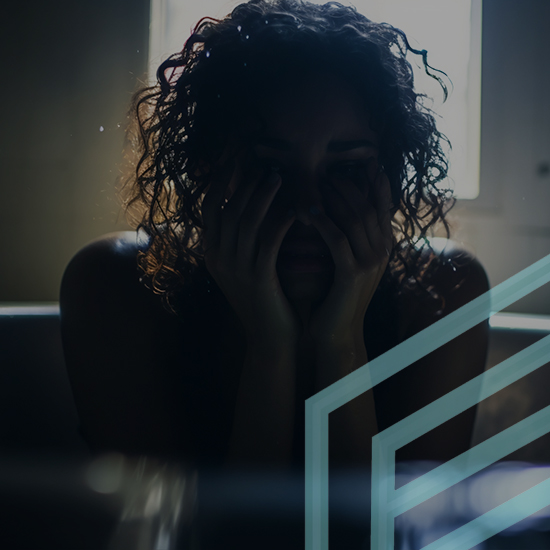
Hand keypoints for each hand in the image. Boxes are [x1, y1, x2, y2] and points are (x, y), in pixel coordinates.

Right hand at [201, 152, 300, 347]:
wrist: (270, 339)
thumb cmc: (264, 300)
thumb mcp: (246, 269)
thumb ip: (243, 242)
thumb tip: (251, 208)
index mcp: (213, 255)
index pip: (210, 210)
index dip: (220, 183)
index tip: (234, 162)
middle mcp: (219, 260)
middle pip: (228, 211)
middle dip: (244, 184)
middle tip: (263, 165)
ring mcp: (236, 270)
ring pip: (246, 223)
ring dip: (262, 197)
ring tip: (278, 177)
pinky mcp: (258, 279)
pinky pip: (267, 243)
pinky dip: (279, 224)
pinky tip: (293, 211)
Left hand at [306, 158, 392, 349]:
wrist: (337, 333)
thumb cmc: (337, 296)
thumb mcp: (349, 263)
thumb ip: (351, 239)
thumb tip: (339, 210)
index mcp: (383, 248)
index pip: (382, 207)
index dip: (376, 183)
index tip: (366, 162)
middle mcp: (382, 252)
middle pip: (367, 206)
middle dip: (349, 184)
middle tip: (330, 167)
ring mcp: (370, 263)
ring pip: (354, 217)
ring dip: (335, 197)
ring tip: (318, 181)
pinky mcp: (352, 273)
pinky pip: (337, 238)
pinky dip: (323, 221)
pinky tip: (308, 210)